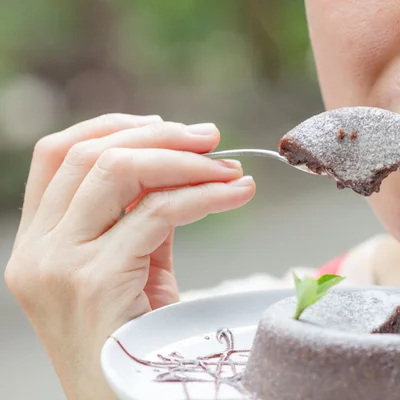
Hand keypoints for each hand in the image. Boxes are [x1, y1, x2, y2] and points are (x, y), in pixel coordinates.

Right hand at [4, 114, 255, 398]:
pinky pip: (159, 214)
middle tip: (211, 139)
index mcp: (37, 242)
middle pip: (90, 155)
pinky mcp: (98, 282)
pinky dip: (206, 195)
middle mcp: (38, 250)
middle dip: (160, 138)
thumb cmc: (132, 339)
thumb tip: (184, 168)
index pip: (57, 155)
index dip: (112, 128)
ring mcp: (61, 266)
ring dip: (185, 162)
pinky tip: (238, 193)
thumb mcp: (130, 269)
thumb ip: (142, 218)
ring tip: (229, 167)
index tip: (165, 127)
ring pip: (120, 174)